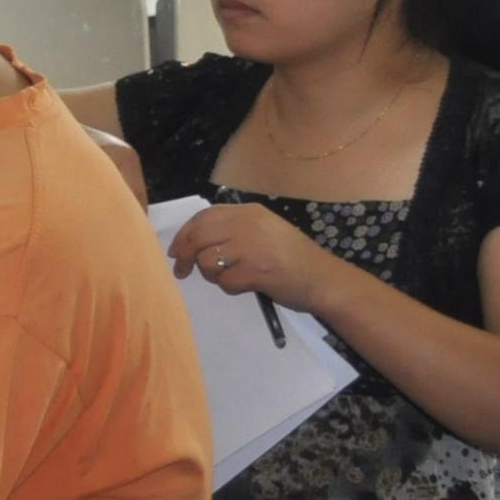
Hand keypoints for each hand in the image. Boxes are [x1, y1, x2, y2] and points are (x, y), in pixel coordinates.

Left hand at [166, 201, 339, 315]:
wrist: (324, 279)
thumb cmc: (292, 258)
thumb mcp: (264, 231)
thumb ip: (232, 230)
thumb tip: (190, 242)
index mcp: (250, 212)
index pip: (203, 217)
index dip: (184, 234)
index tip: (175, 251)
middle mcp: (249, 224)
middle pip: (198, 236)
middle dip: (184, 256)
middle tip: (182, 271)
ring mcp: (253, 247)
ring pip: (207, 260)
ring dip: (211, 275)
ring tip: (230, 277)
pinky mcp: (257, 270)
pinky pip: (224, 282)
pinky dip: (229, 288)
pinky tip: (246, 286)